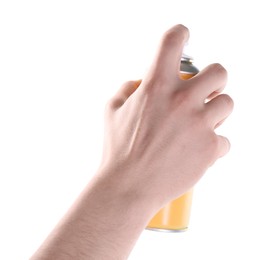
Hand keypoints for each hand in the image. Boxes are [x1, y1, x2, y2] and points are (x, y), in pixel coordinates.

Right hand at [101, 24, 233, 208]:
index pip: (173, 41)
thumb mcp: (111, 112)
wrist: (129, 187)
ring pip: (228, 104)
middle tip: (202, 93)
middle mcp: (181, 100)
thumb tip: (138, 81)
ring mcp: (199, 124)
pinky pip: (224, 140)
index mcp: (155, 86)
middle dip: (213, 80)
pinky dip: (213, 145)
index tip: (182, 38)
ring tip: (199, 125)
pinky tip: (197, 151)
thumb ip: (127, 89)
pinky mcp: (209, 148)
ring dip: (216, 112)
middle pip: (219, 71)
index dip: (180, 34)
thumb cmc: (118, 150)